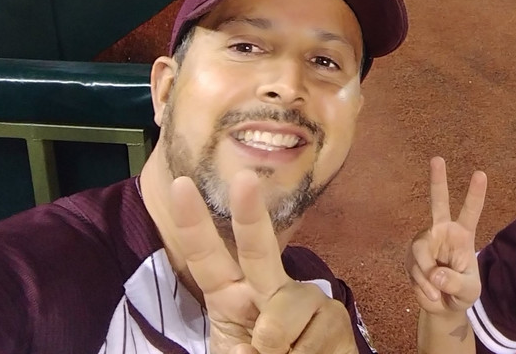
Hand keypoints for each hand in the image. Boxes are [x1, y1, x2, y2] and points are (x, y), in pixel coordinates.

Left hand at [170, 171, 358, 353]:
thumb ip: (236, 349)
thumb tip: (253, 343)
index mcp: (231, 295)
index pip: (207, 258)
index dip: (194, 224)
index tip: (181, 186)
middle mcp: (267, 288)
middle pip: (257, 248)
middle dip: (250, 214)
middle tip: (244, 179)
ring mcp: (305, 298)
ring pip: (285, 309)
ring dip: (276, 345)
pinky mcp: (334, 315)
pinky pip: (314, 334)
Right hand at [406, 157, 486, 315]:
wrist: (443, 307)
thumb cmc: (463, 292)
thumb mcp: (468, 292)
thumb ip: (454, 282)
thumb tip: (434, 274)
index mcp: (463, 235)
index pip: (471, 212)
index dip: (475, 194)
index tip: (481, 174)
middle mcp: (443, 231)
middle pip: (438, 203)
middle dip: (437, 181)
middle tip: (437, 158)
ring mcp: (425, 242)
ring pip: (420, 251)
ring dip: (427, 276)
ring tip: (436, 293)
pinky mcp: (411, 255)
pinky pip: (413, 268)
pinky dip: (422, 286)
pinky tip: (429, 293)